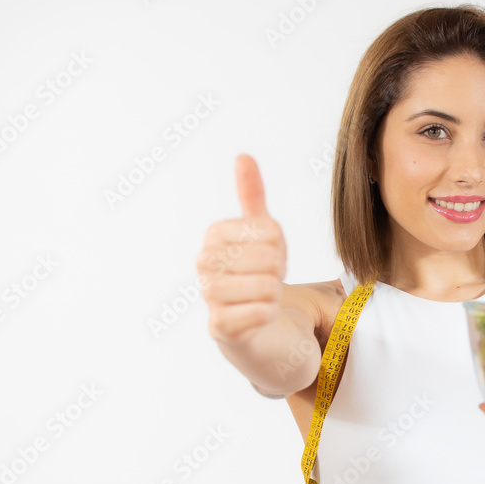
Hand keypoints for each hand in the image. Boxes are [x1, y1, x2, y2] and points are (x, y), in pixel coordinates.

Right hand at [196, 154, 286, 344]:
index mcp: (214, 235)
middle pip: (268, 257)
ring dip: (275, 293)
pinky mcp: (218, 327)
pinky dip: (270, 314)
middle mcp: (204, 262)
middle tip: (269, 278)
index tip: (270, 256)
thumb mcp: (260, 232)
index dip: (280, 246)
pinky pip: (262, 313)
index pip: (270, 230)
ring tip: (265, 295)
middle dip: (278, 270)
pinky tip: (260, 314)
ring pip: (267, 285)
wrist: (252, 323)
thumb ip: (252, 195)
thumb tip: (243, 156)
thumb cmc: (255, 273)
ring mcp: (208, 295)